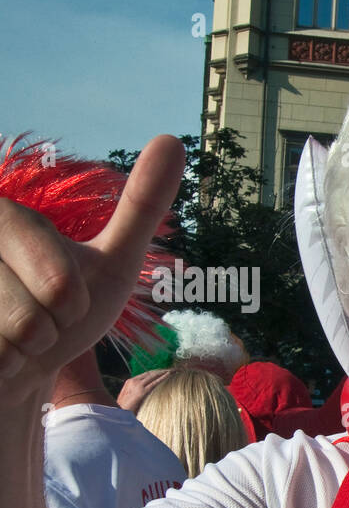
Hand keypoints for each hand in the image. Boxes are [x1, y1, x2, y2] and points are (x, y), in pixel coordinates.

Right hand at [0, 135, 184, 406]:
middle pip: (39, 310)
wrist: (13, 368)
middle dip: (48, 329)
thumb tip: (172, 140)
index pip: (61, 282)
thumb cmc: (60, 314)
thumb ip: (139, 205)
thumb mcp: (109, 261)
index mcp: (3, 214)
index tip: (59, 298)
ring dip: (19, 350)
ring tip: (8, 337)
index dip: (69, 300)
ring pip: (12, 334)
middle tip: (35, 324)